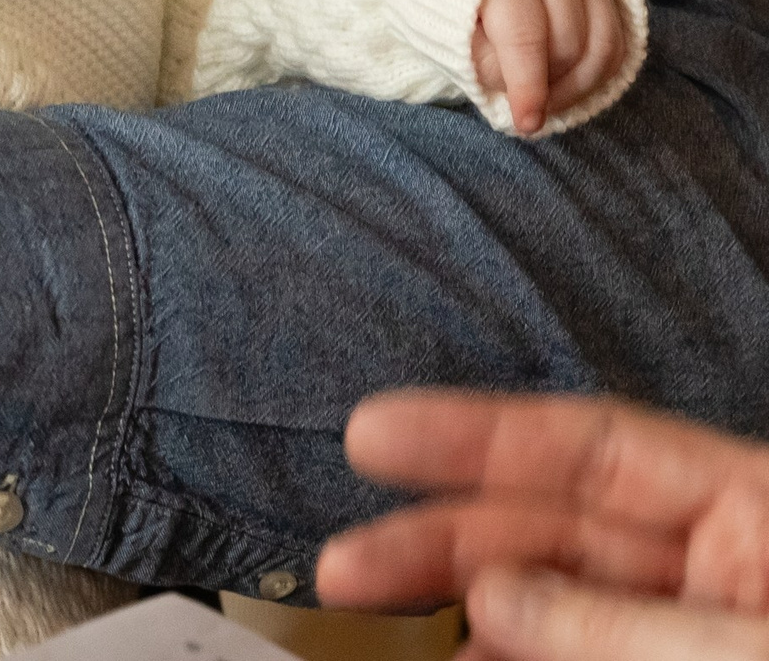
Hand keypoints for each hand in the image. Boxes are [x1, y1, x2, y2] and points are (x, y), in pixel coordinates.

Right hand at [319, 391, 768, 660]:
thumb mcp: (751, 648)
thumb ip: (624, 626)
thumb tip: (493, 599)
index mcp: (753, 511)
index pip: (591, 446)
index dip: (474, 433)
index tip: (370, 434)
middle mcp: (715, 565)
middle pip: (547, 529)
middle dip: (439, 542)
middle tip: (345, 567)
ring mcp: (690, 632)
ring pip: (548, 607)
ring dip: (463, 616)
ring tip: (381, 629)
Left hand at [472, 0, 625, 135]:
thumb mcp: (448, 20)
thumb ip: (479, 57)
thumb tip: (517, 95)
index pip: (526, 40)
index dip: (528, 88)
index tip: (527, 124)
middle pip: (565, 49)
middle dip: (546, 88)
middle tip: (524, 106)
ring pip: (598, 50)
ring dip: (575, 87)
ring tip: (546, 101)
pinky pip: (615, 44)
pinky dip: (598, 74)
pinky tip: (572, 87)